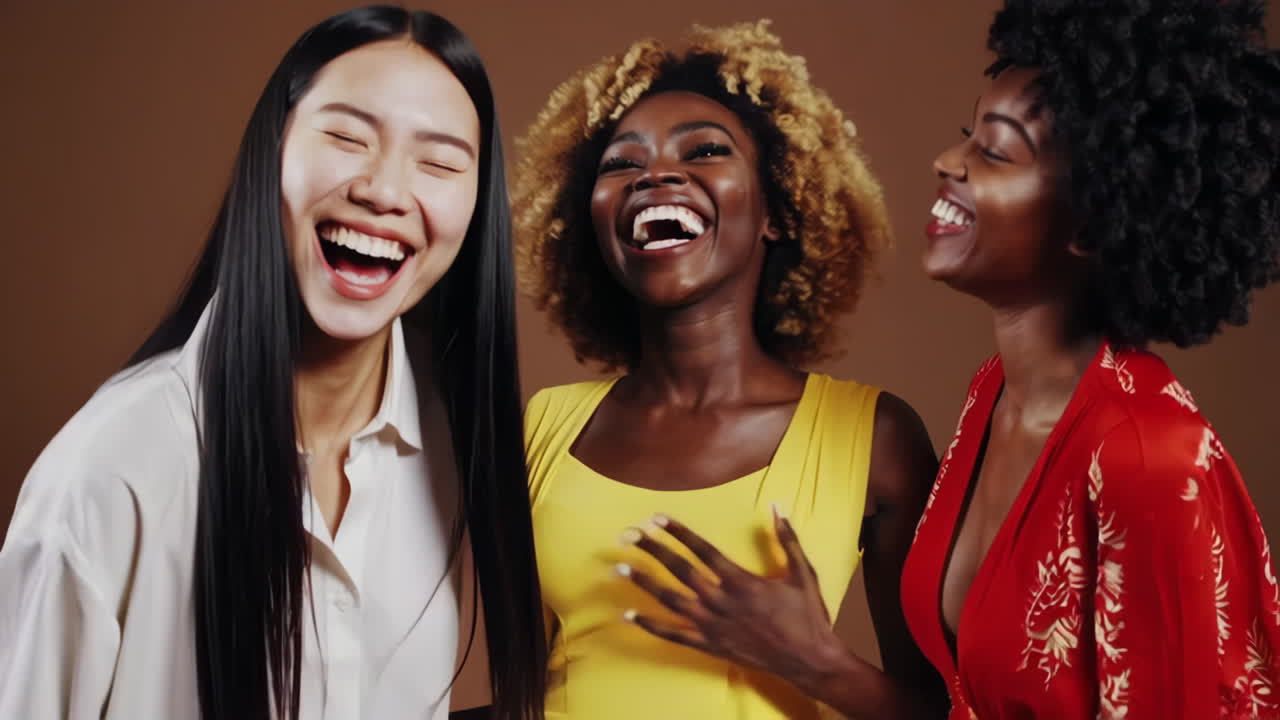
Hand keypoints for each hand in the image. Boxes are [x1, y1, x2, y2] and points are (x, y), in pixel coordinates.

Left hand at [618, 506, 846, 688]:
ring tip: (620, 567)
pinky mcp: (711, 646)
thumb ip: (787, 538)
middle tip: (628, 534)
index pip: (702, 550)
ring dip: (644, 583)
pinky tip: (629, 615)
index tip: (657, 518)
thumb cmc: (808, 616)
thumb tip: (777, 504)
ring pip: (671, 601)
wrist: (809, 661)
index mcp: (743, 581)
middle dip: (652, 550)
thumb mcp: (803, 573)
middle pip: (680, 571)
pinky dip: (651, 625)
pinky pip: (674, 635)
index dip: (678, 532)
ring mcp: (714, 626)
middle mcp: (723, 602)